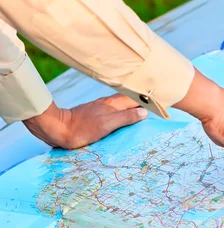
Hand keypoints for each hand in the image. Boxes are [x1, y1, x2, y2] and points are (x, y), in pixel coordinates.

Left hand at [23, 94, 147, 148]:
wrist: (57, 128)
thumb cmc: (83, 128)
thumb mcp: (107, 125)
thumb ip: (126, 118)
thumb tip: (144, 112)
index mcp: (113, 104)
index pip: (135, 99)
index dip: (148, 99)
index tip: (161, 100)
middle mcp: (107, 104)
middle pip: (129, 99)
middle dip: (142, 100)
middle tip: (156, 104)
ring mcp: (100, 108)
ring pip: (121, 104)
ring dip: (132, 106)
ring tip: (143, 110)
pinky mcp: (94, 115)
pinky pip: (113, 110)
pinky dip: (122, 111)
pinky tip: (123, 116)